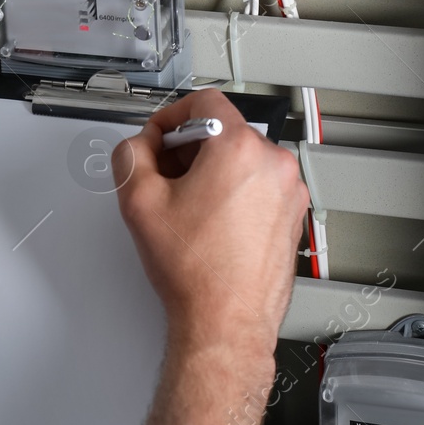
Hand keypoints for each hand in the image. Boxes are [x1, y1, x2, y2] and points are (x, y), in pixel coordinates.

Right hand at [110, 89, 309, 424]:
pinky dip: (234, 193)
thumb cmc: (196, 272)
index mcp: (240, 150)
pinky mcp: (292, 217)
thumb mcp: (138, 201)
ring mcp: (289, 193)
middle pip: (224, 131)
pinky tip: (209, 224)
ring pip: (242, 160)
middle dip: (189, 149)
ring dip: (212, 171)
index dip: (171, 115)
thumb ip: (130, 155)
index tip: (159, 136)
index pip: (204, 102)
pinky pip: (258, 186)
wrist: (226, 322)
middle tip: (164, 177)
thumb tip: (139, 146)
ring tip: (187, 207)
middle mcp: (274, 166)